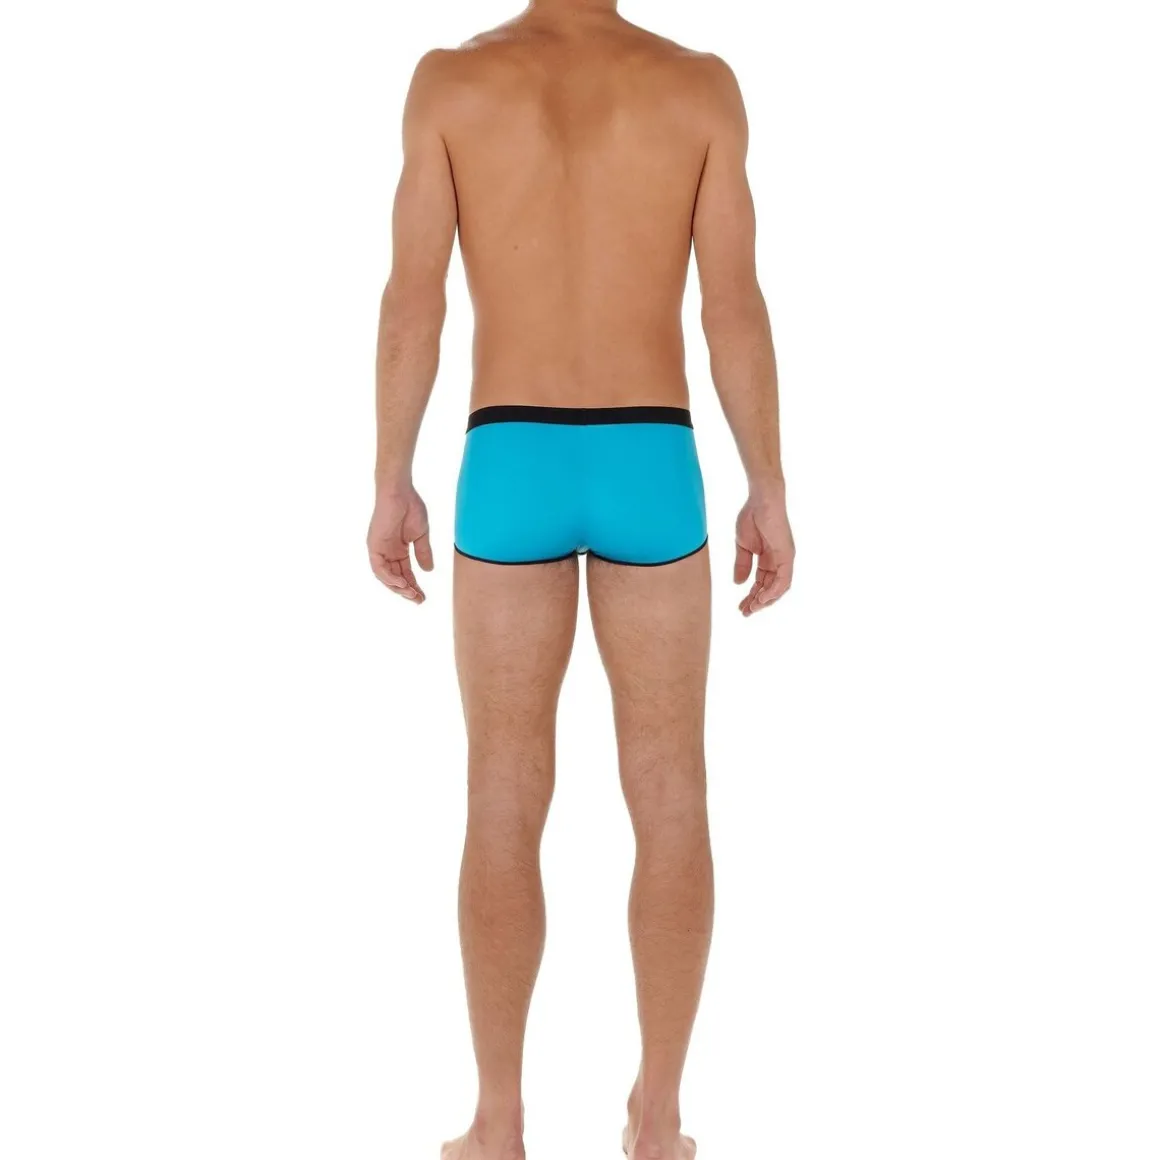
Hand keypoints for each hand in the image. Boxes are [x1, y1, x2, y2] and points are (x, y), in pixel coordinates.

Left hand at [367, 486, 433, 602]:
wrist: (400, 491)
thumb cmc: (411, 507)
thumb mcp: (420, 535)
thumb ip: (423, 553)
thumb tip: (428, 571)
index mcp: (397, 550)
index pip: (405, 573)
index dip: (414, 586)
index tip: (423, 597)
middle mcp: (386, 552)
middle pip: (395, 578)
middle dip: (407, 591)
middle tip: (419, 600)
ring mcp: (379, 549)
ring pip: (385, 576)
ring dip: (398, 588)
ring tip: (411, 595)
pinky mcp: (373, 545)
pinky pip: (378, 568)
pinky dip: (389, 578)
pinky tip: (401, 584)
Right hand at [734, 483, 794, 616]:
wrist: (761, 499)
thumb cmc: (752, 516)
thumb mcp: (743, 546)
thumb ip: (742, 565)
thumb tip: (738, 583)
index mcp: (769, 558)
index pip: (762, 583)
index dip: (752, 596)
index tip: (741, 607)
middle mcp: (780, 561)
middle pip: (771, 588)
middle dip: (757, 602)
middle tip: (744, 613)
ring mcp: (785, 558)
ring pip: (779, 588)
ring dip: (765, 601)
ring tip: (752, 609)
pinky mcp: (787, 555)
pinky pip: (783, 579)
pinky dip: (773, 591)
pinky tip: (761, 599)